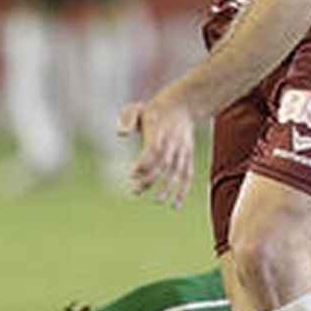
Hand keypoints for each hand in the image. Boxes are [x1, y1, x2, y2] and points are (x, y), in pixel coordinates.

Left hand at [117, 91, 198, 209]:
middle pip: (164, 164)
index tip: (132, 174)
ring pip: (177, 172)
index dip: (144, 163)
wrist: (183, 105)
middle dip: (150, 179)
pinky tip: (175, 205)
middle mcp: (173, 142)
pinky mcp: (189, 156)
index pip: (154, 149)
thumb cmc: (153, 111)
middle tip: (135, 191)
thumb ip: (127, 119)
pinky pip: (188, 175)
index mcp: (159, 131)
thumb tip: (121, 134)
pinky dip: (183, 191)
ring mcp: (182, 150)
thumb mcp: (137, 109)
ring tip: (156, 201)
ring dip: (168, 188)